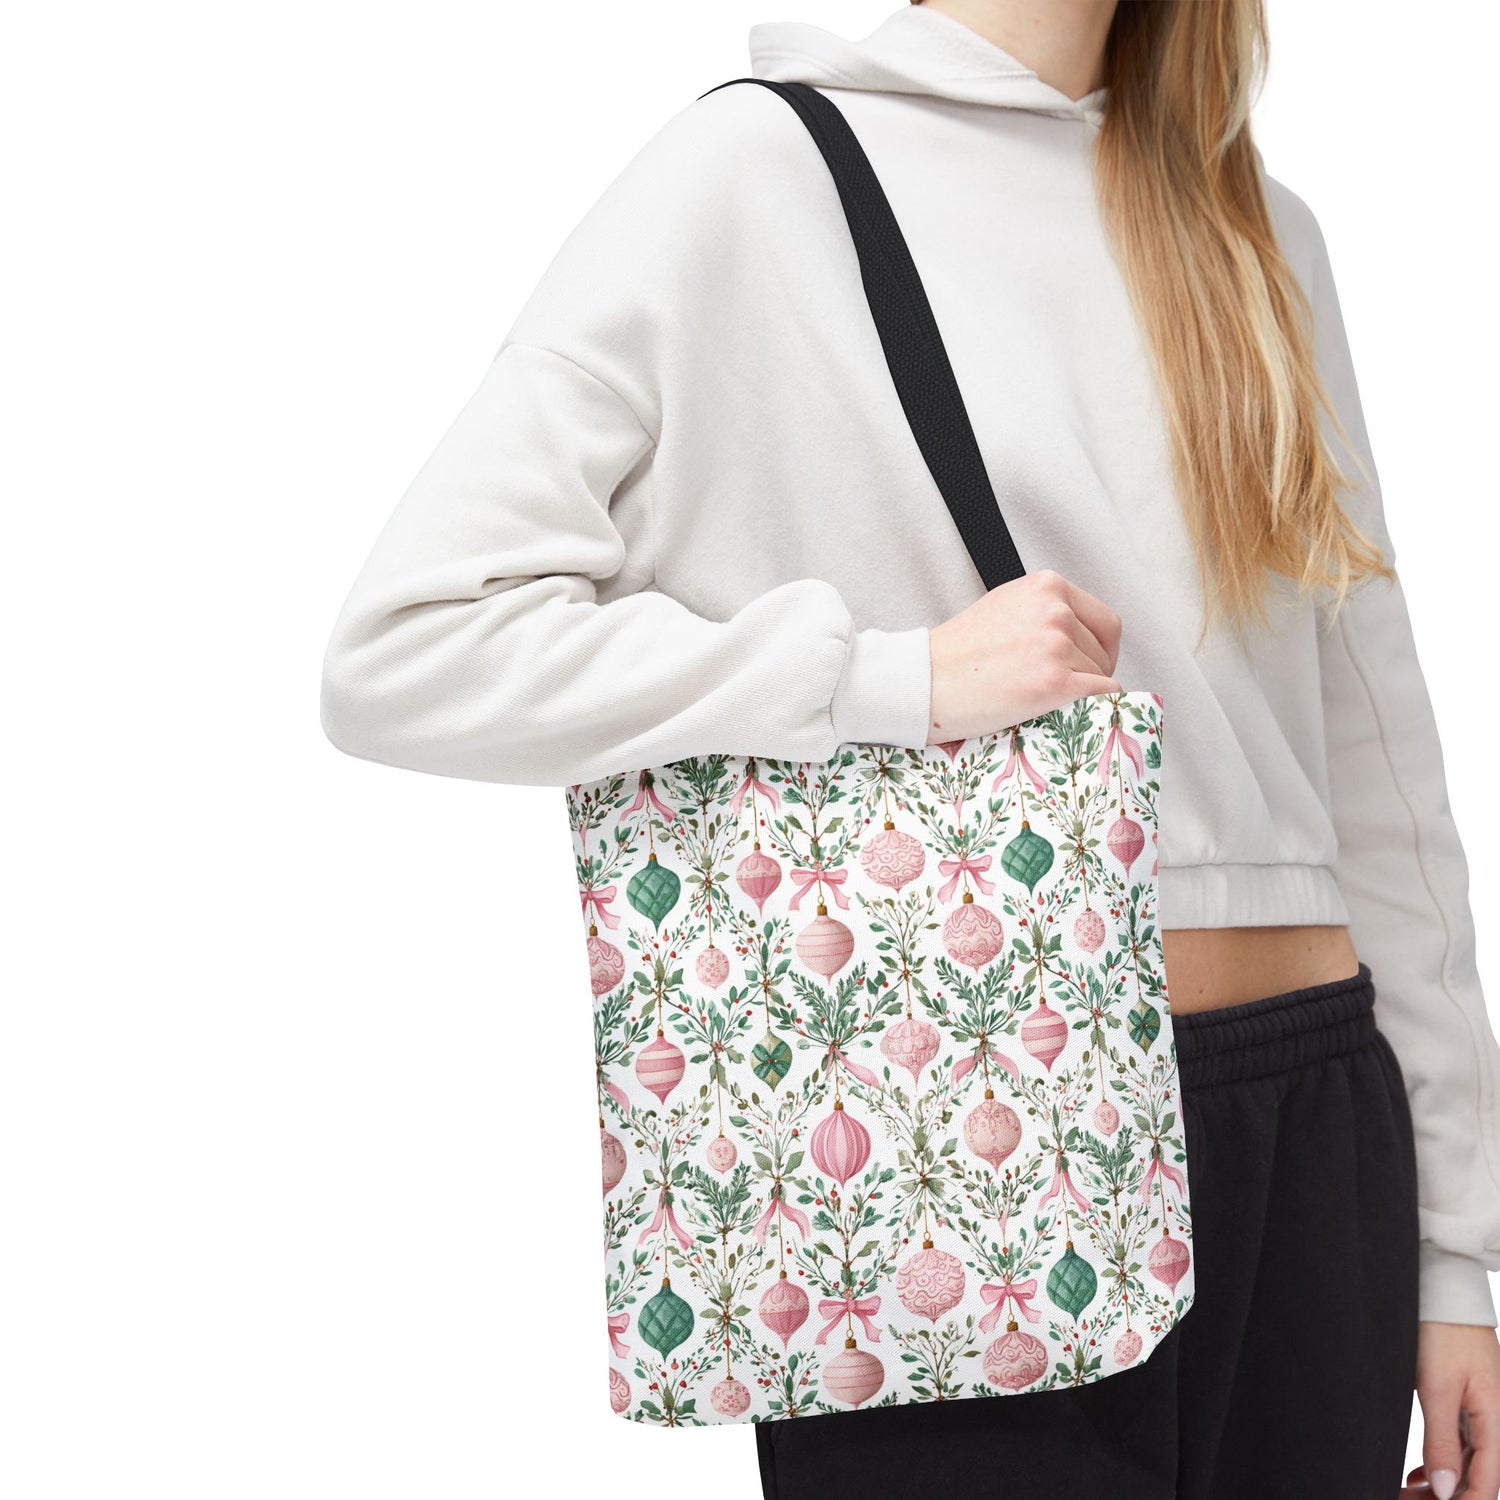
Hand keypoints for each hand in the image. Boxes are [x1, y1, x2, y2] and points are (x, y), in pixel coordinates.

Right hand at [926, 569, 1121, 743]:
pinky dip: (1091, 709)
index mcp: (1046, 587)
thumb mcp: (1005, 609)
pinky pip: (1101, 697)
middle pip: (1105, 651)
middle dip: (1090, 673)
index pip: (1104, 621)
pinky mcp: (1054, 682)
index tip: (1087, 666)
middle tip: (1061, 690)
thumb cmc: (954, 655)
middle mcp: (1055, 610)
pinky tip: (1064, 712)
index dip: (1100, 650)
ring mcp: (1056, 646)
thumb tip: (1080, 639)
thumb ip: (1044, 613)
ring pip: (1101, 677)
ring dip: (1080, 693)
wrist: (921, 682)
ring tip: (1042, 700)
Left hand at [1402, 1321, 1499, 1497]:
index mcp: (1497, 1421)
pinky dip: (1443, 1461)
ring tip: (1411, 1493)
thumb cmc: (1443, 1331)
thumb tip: (1445, 1490)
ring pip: (1470, 1462)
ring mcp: (1484, 1411)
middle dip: (1450, 1496)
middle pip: (1479, 1476)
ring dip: (1444, 1482)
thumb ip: (1442, 1439)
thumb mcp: (1437, 1387)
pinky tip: (1421, 1474)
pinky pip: (1462, 1443)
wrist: (1444, 1291)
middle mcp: (1496, 1420)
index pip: (1487, 1484)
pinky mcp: (1469, 1400)